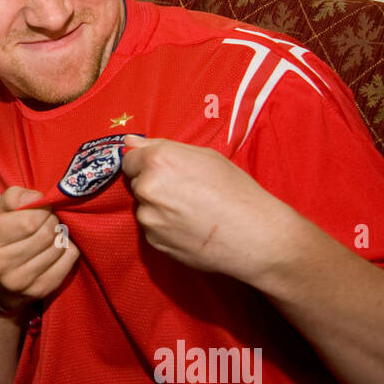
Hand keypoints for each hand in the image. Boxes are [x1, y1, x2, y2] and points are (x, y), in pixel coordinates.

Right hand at [0, 186, 79, 313]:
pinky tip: (56, 248)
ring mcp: (18, 281)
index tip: (40, 209)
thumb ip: (13, 198)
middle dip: (52, 221)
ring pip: (58, 247)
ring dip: (60, 235)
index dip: (42, 210)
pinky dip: (67, 250)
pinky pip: (67, 262)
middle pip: (45, 234)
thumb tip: (38, 197)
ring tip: (51, 233)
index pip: (29, 221)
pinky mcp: (37, 291)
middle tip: (48, 220)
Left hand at [120, 135, 293, 280]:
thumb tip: (129, 142)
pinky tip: (190, 227)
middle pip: (136, 183)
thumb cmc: (236, 191)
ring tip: (192, 212)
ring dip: (159, 208)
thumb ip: (161, 146)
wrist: (254, 235)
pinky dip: (166, 228)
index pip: (129, 159)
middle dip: (154, 185)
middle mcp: (147, 187)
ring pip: (144, 208)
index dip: (147, 164)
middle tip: (186, 192)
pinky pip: (153, 229)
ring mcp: (148, 217)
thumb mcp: (206, 157)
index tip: (165, 171)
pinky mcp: (153, 241)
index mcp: (159, 160)